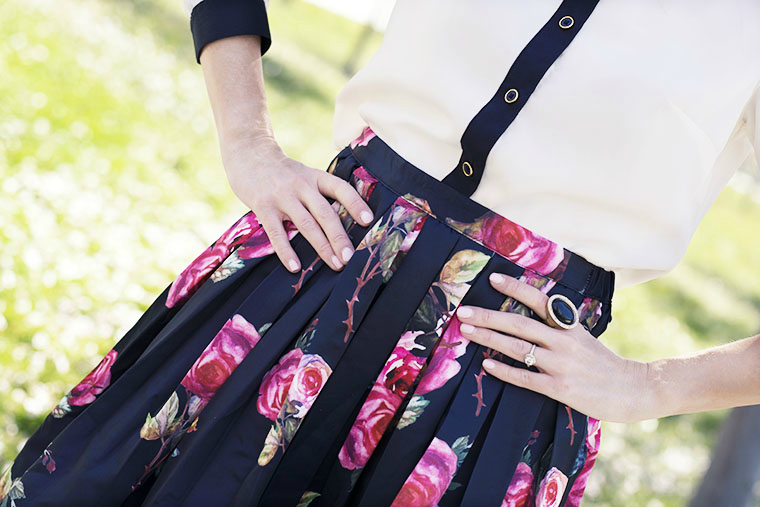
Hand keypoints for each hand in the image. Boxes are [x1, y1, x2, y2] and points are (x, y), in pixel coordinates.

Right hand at [222, 135, 374, 273]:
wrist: (248, 152)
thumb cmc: (282, 172)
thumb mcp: (304, 175)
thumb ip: (319, 195)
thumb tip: (340, 225)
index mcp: (316, 177)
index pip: (340, 188)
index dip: (355, 204)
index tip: (368, 220)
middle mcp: (302, 185)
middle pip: (325, 213)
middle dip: (339, 237)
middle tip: (350, 258)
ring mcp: (282, 196)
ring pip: (306, 225)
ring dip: (322, 247)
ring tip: (335, 264)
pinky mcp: (263, 206)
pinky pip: (277, 233)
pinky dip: (286, 251)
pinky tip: (295, 267)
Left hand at [456, 272, 651, 422]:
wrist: (633, 389)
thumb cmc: (603, 363)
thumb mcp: (583, 336)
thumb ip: (558, 326)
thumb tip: (530, 312)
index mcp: (569, 326)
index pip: (539, 300)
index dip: (515, 288)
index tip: (492, 279)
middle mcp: (564, 341)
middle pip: (519, 323)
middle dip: (488, 316)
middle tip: (464, 311)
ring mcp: (561, 365)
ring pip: (517, 347)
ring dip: (489, 339)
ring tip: (467, 332)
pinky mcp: (560, 388)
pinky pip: (524, 377)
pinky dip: (504, 370)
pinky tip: (486, 365)